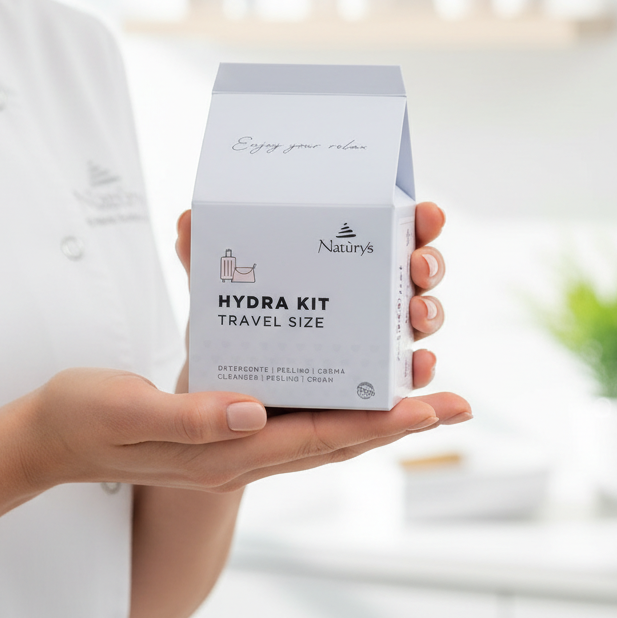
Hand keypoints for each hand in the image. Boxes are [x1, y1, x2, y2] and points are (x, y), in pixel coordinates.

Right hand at [14, 201, 468, 495]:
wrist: (50, 439)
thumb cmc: (84, 419)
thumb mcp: (130, 409)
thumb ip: (192, 415)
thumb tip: (255, 411)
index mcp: (222, 452)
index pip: (317, 440)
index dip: (377, 423)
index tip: (429, 407)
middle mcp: (238, 453)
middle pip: (335, 440)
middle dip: (396, 421)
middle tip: (452, 402)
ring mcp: (232, 444)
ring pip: (319, 433)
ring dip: (371, 416)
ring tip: (417, 391)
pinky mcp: (222, 425)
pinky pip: (290, 421)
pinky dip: (328, 407)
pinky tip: (341, 385)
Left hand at [174, 201, 452, 391]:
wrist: (212, 404)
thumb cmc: (229, 337)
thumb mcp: (216, 296)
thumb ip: (203, 261)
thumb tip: (187, 220)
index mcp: (342, 268)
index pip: (389, 237)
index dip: (416, 223)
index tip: (425, 212)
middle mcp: (365, 304)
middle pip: (414, 279)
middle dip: (428, 266)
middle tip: (419, 266)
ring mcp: (370, 349)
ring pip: (415, 330)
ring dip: (428, 319)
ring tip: (418, 317)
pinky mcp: (362, 396)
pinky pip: (402, 390)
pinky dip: (420, 380)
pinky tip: (420, 370)